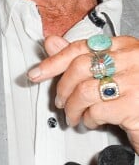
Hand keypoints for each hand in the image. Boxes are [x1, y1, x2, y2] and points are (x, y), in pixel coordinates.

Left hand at [28, 35, 138, 151]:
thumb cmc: (137, 92)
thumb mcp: (112, 69)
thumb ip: (82, 57)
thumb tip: (51, 43)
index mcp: (124, 46)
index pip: (80, 47)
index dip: (53, 61)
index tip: (37, 73)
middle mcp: (132, 60)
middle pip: (79, 67)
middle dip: (62, 88)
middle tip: (60, 102)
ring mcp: (135, 83)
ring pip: (84, 91)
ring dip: (72, 108)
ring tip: (75, 116)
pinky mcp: (134, 107)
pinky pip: (97, 111)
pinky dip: (88, 119)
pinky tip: (92, 122)